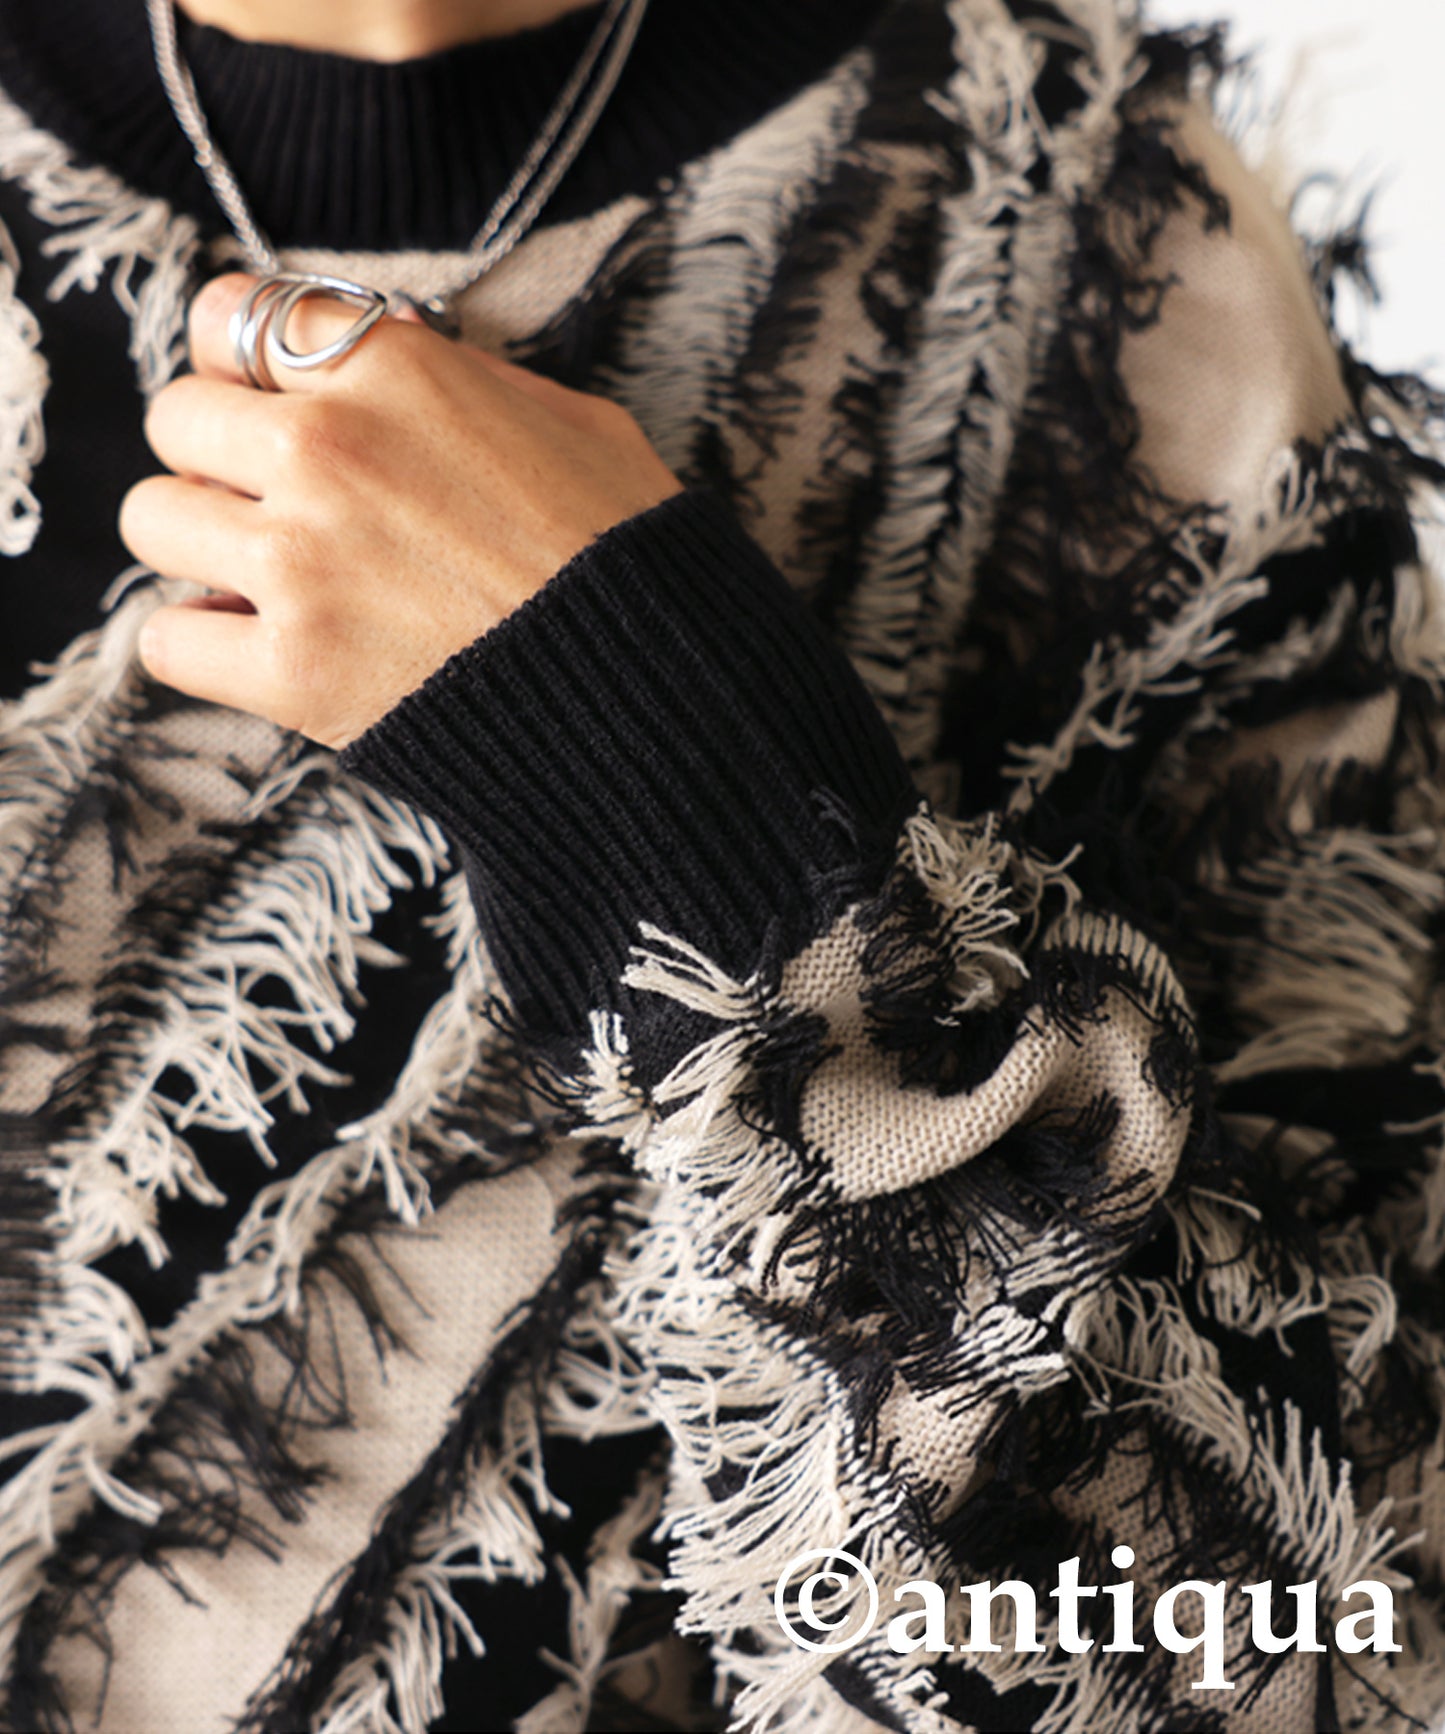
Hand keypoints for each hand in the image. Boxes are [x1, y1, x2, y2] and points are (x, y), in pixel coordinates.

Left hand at [121, 274, 683, 748]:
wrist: (656, 694)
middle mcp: (329, 448)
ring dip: (200, 546)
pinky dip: (202, 643)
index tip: (269, 402)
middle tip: (279, 502)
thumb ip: (458, 378)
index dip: (244, 362)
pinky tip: (261, 646)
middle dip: (219, 457)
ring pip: (151, 518)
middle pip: (177, 416)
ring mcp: (301, 561)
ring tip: (268, 577)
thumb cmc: (625, 555)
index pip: (230, 314)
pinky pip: (165, 637)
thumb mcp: (571, 420)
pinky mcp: (291, 670)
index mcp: (396, 369)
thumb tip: (391, 364)